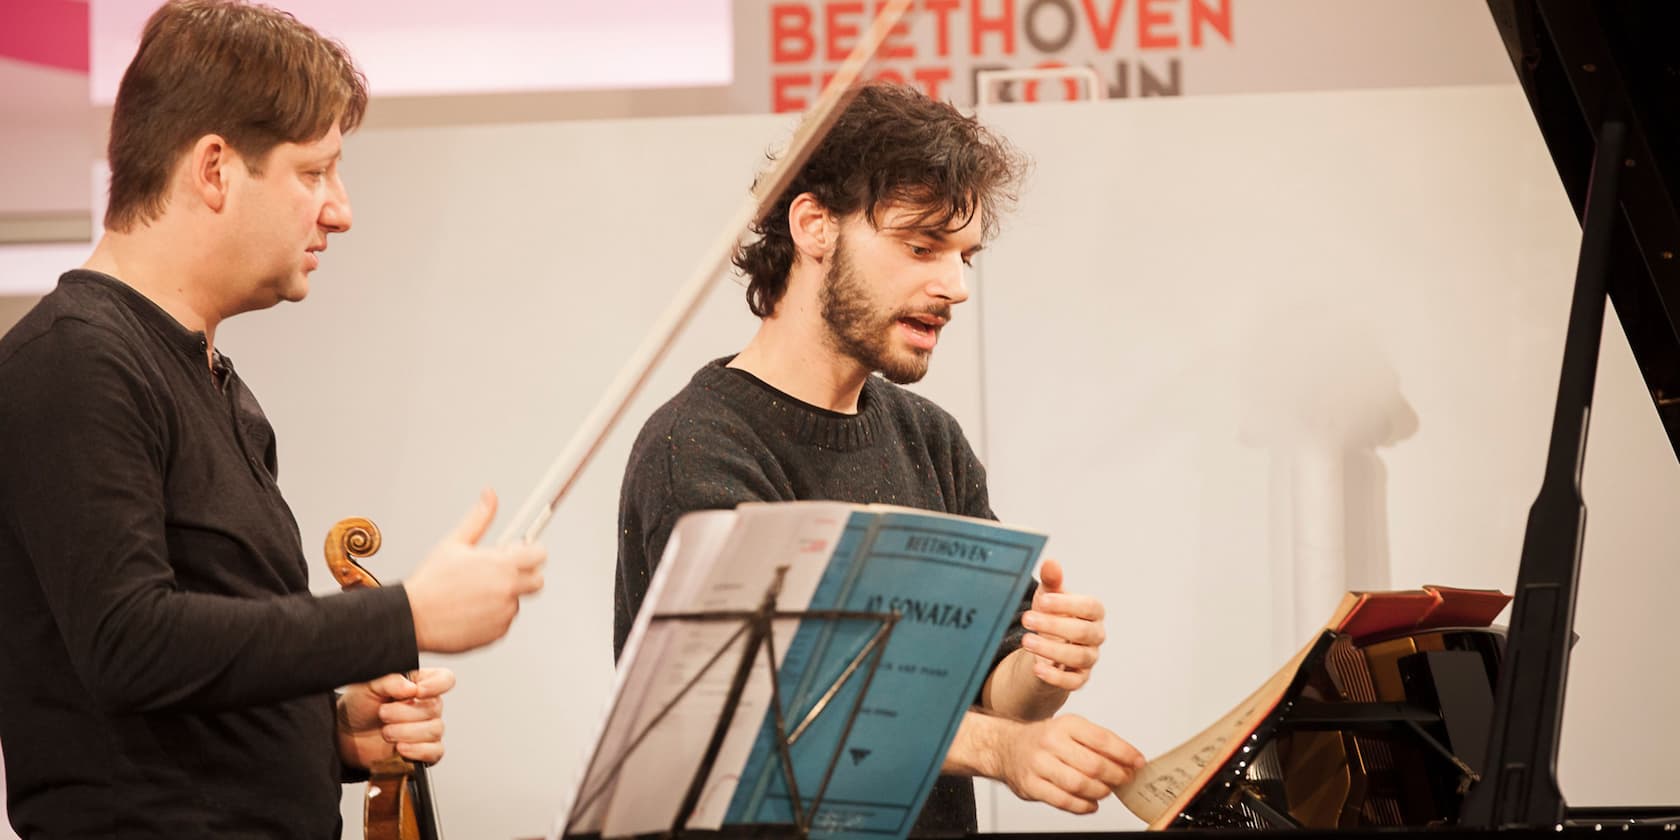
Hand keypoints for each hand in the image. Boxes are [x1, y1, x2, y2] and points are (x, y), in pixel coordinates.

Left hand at [337, 668, 455, 768]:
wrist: (346, 735)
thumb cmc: (359, 706)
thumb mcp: (368, 686)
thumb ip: (389, 681)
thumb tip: (411, 688)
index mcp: (419, 684)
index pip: (445, 679)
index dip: (437, 685)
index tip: (417, 692)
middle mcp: (427, 705)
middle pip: (435, 707)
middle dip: (405, 713)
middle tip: (382, 714)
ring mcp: (426, 729)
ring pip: (435, 730)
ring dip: (407, 732)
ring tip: (385, 732)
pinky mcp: (423, 752)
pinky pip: (435, 752)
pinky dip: (417, 751)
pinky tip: (400, 748)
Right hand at [404, 489, 546, 652]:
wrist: (414, 618)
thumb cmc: (431, 581)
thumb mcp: (454, 543)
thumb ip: (479, 519)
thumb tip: (490, 496)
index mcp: (501, 565)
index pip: (540, 555)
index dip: (530, 552)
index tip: (519, 553)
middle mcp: (508, 590)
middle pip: (537, 581)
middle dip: (524, 575)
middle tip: (498, 573)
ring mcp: (504, 613)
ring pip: (517, 601)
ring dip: (504, 596)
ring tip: (474, 593)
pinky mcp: (498, 633)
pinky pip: (504, 621)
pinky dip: (493, 616)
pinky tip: (471, 609)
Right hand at [993, 714, 1144, 814]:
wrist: (1007, 747)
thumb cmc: (1045, 740)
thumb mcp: (1070, 730)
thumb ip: (1098, 743)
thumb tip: (1130, 760)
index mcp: (1066, 724)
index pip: (1103, 739)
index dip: (1125, 754)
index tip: (1138, 763)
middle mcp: (1051, 741)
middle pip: (1094, 765)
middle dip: (1116, 776)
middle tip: (1124, 779)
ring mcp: (1039, 764)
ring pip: (1080, 784)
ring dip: (1100, 792)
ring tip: (1106, 791)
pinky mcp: (1032, 785)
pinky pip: (1064, 801)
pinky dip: (1083, 806)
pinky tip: (1091, 803)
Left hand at [1020, 559, 1105, 691]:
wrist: (1046, 648)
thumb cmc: (1051, 616)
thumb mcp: (1048, 598)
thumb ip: (1051, 582)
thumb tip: (1050, 562)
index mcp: (1093, 613)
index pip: (1090, 607)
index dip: (1068, 604)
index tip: (1043, 600)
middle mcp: (1096, 636)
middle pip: (1084, 632)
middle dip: (1055, 625)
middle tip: (1027, 619)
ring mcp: (1089, 659)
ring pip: (1078, 656)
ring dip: (1051, 649)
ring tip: (1026, 641)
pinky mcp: (1079, 679)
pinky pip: (1073, 682)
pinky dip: (1055, 676)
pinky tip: (1036, 667)